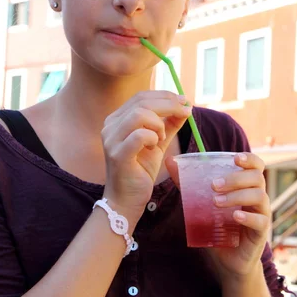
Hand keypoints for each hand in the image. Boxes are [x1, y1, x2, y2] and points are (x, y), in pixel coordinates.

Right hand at [102, 91, 190, 225]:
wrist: (126, 200)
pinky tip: (155, 147)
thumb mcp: (158, 143)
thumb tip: (186, 106)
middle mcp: (110, 126)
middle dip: (169, 104)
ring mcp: (111, 140)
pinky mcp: (117, 155)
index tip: (185, 101)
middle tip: (186, 112)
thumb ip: (169, 124)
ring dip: (159, 124)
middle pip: (142, 102)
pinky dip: (153, 137)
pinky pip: (139, 135)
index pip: (141, 97)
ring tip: (162, 138)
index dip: (165, 96)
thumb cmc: (140, 171)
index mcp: (117, 119)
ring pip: (139, 115)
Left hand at [166, 152, 269, 282]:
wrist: (227, 259)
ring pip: (259, 196)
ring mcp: (261, 213)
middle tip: (213, 185)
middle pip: (257, 177)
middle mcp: (257, 196)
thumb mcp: (201, 202)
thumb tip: (170, 161)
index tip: (235, 158)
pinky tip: (234, 217)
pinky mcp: (260, 232)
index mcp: (246, 185)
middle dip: (235, 178)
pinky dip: (247, 217)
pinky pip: (261, 220)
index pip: (256, 165)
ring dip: (237, 196)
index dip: (249, 159)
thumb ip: (188, 182)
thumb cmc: (217, 226)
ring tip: (216, 202)